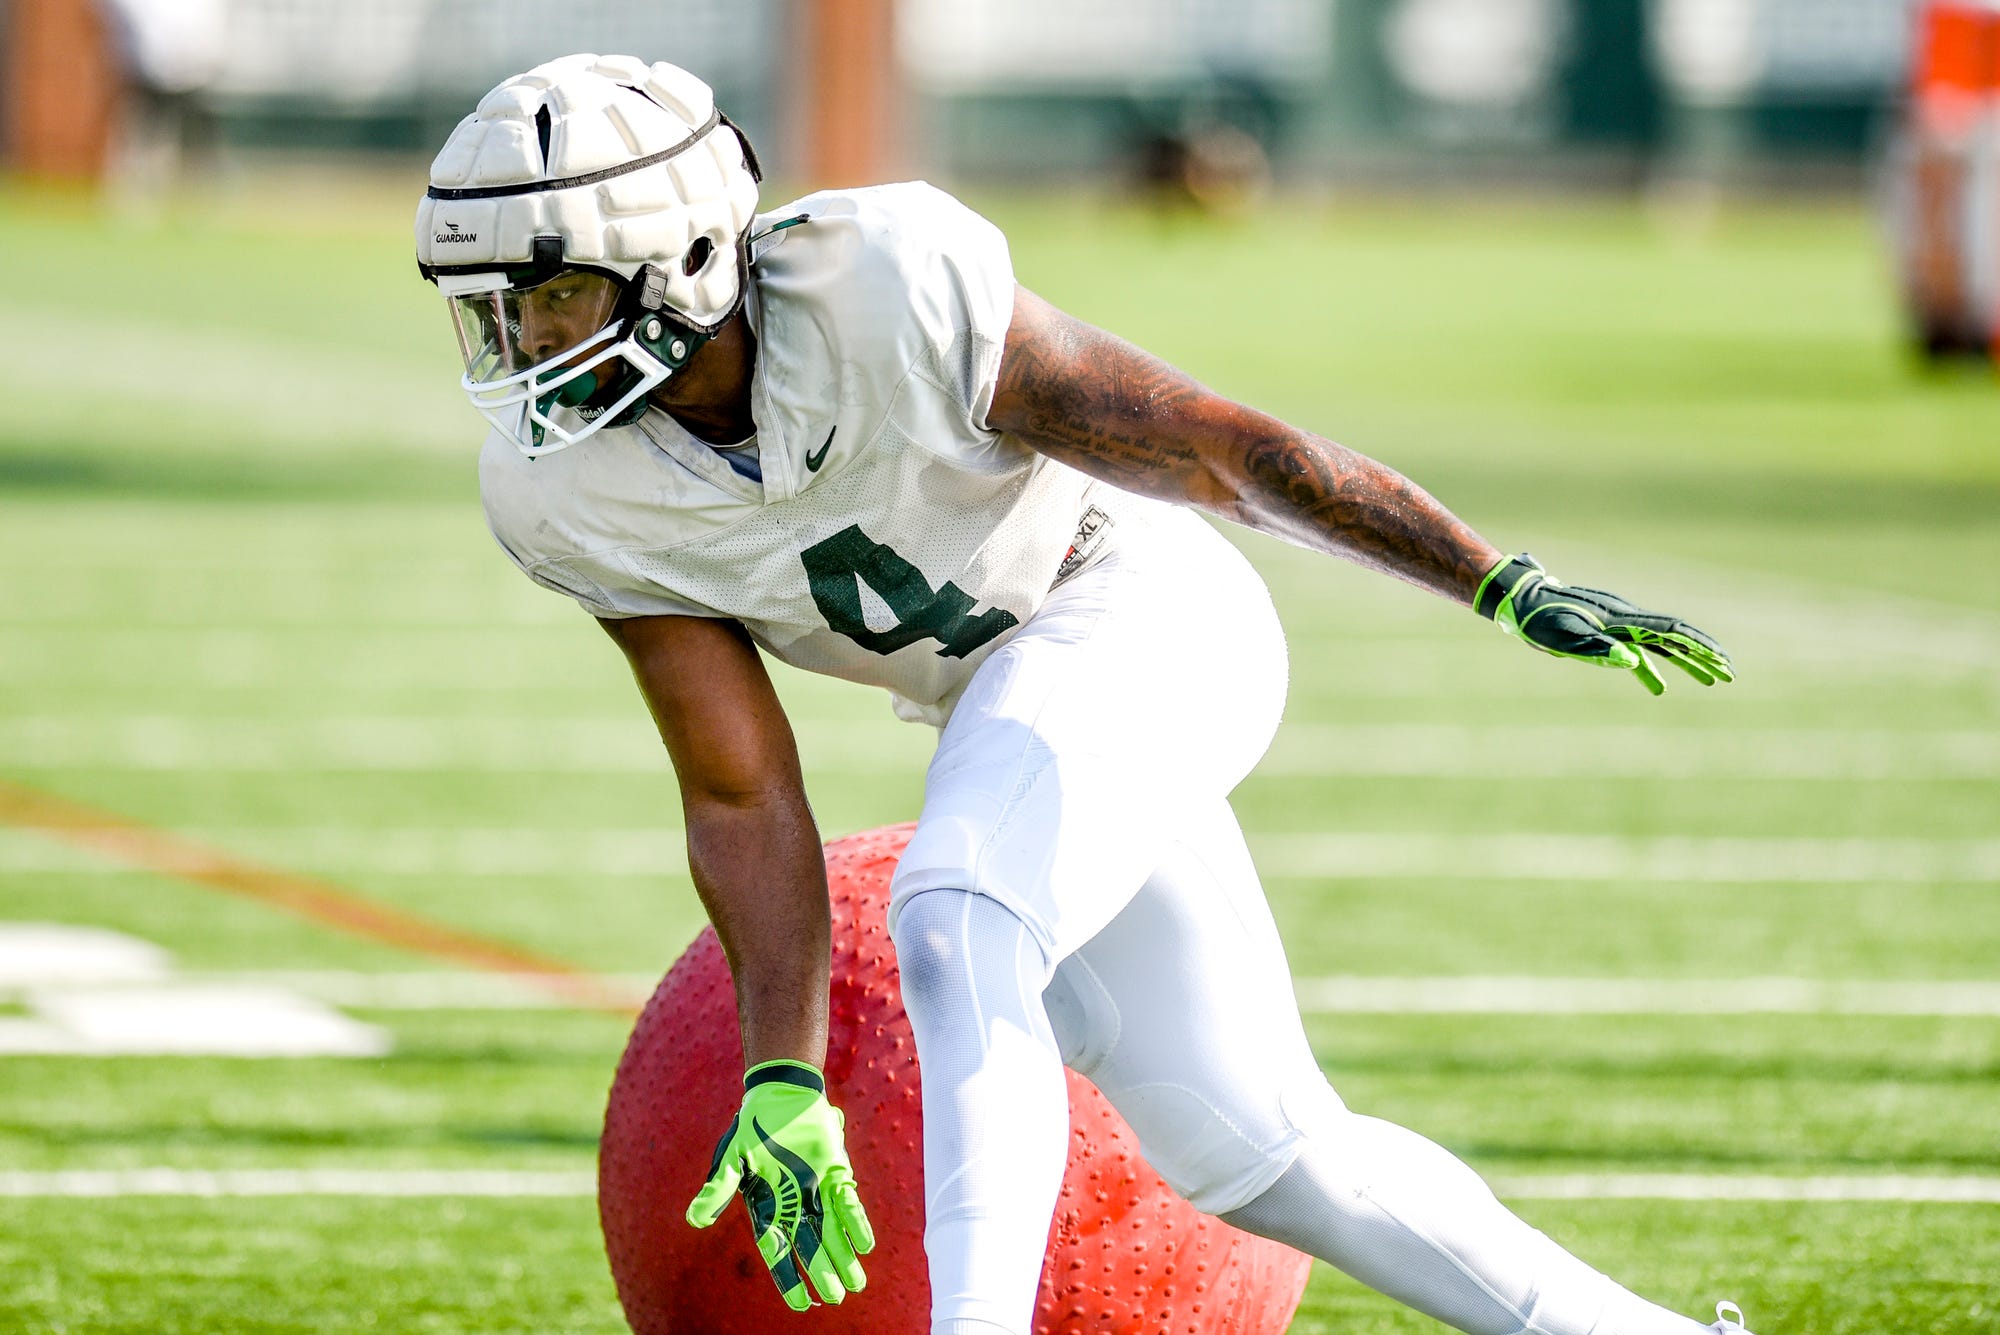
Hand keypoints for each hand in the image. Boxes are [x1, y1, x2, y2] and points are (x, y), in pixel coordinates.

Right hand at [687, 1060, 874, 1310]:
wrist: (782, 1092)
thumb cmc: (753, 1126)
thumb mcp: (731, 1159)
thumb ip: (717, 1190)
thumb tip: (694, 1221)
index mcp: (767, 1207)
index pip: (778, 1251)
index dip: (789, 1277)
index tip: (802, 1303)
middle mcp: (794, 1206)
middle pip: (810, 1247)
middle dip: (822, 1272)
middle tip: (835, 1296)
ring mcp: (817, 1191)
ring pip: (832, 1232)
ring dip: (844, 1256)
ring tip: (856, 1284)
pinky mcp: (836, 1173)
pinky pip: (848, 1203)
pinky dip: (855, 1223)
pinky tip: (864, 1244)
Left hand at [1473, 554, 1735, 695]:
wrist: (1519, 600)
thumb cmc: (1539, 620)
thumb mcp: (1565, 639)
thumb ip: (1598, 650)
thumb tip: (1632, 663)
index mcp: (1622, 620)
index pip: (1672, 633)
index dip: (1700, 648)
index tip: (1723, 663)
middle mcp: (1626, 619)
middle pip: (1675, 637)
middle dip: (1705, 656)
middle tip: (1730, 676)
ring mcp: (1618, 624)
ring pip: (1661, 645)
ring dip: (1686, 663)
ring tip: (1711, 682)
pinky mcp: (1606, 631)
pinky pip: (1637, 651)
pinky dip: (1651, 669)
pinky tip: (1659, 688)